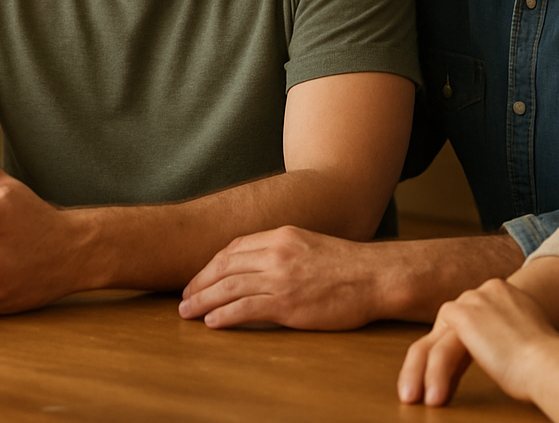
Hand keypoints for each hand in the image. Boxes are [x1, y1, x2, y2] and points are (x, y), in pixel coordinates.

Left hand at [179, 226, 384, 329]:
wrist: (374, 276)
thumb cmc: (345, 264)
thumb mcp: (307, 243)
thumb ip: (280, 249)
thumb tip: (255, 263)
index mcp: (279, 236)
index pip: (233, 248)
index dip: (210, 265)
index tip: (198, 278)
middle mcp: (275, 253)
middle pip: (224, 267)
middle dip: (199, 282)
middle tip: (184, 297)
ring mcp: (280, 278)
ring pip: (229, 288)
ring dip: (203, 301)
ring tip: (188, 312)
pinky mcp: (287, 305)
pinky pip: (246, 309)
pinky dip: (224, 315)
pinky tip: (212, 322)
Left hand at [397, 278, 558, 406]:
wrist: (554, 365)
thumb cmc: (551, 368)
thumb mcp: (526, 345)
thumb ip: (505, 339)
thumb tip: (495, 355)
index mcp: (501, 296)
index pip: (466, 327)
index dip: (452, 355)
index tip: (446, 379)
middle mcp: (483, 292)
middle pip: (447, 331)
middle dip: (428, 363)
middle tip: (415, 388)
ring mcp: (471, 300)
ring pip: (437, 341)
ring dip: (422, 373)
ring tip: (416, 398)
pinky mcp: (463, 315)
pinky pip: (438, 349)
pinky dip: (432, 374)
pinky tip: (432, 397)